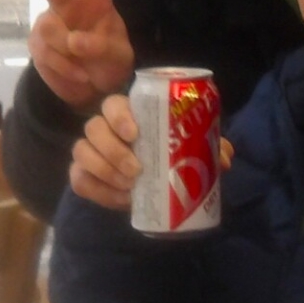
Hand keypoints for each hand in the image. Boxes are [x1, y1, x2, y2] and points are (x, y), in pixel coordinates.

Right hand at [10, 0, 135, 110]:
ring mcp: (50, 24)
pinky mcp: (37, 45)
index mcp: (96, 0)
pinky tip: (76, 75)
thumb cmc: (111, 63)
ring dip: (70, 55)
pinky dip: (65, 70)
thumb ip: (102, 47)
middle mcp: (69, 7)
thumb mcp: (119, 56)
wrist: (94, 90)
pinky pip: (47, 55)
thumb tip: (76, 42)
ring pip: (51, 32)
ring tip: (86, 69)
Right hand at [68, 93, 230, 213]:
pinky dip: (99, 190)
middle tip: (138, 169)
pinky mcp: (83, 175)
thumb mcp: (194, 149)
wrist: (158, 184)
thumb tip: (224, 159)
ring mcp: (90, 152)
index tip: (135, 134)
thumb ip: (210, 148)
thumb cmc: (173, 155)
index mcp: (129, 114)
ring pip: (82, 151)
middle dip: (113, 149)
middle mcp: (105, 129)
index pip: (113, 104)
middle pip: (93, 127)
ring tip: (131, 186)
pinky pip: (79, 180)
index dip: (119, 116)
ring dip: (105, 170)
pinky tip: (122, 199)